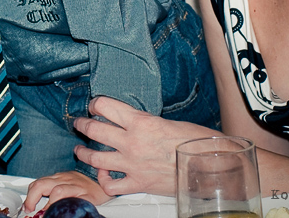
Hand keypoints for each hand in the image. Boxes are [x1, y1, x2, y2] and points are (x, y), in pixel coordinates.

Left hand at [23, 171, 110, 212]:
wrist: (105, 181)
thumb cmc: (84, 185)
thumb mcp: (65, 184)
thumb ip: (51, 191)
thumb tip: (34, 206)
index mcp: (58, 178)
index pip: (37, 183)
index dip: (29, 195)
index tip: (26, 208)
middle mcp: (65, 180)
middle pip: (42, 184)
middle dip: (32, 198)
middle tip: (31, 210)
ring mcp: (76, 187)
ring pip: (57, 190)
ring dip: (48, 204)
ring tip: (45, 214)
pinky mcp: (87, 196)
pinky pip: (75, 200)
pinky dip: (65, 206)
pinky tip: (62, 212)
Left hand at [73, 96, 219, 196]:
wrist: (208, 166)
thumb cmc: (195, 141)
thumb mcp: (169, 121)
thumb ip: (146, 121)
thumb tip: (134, 119)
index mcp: (140, 122)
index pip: (105, 106)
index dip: (95, 104)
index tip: (93, 105)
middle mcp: (132, 142)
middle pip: (94, 130)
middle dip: (82, 125)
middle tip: (79, 123)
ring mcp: (132, 164)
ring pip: (95, 158)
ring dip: (83, 153)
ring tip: (80, 150)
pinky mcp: (137, 183)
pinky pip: (110, 185)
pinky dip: (103, 181)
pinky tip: (102, 176)